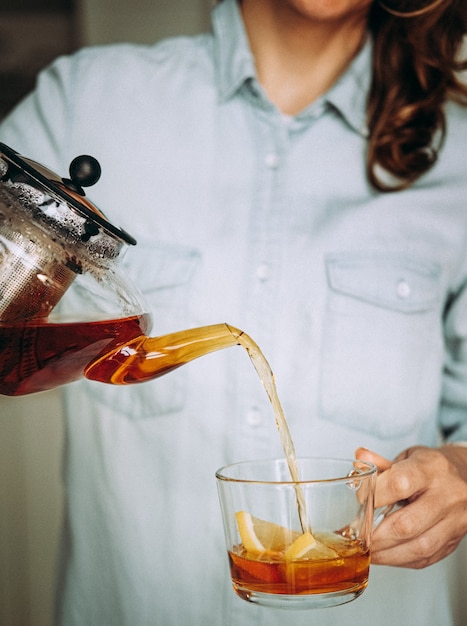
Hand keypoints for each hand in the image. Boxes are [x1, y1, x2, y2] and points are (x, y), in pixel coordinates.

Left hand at [355, 445, 466, 568]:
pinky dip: (402, 558)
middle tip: (359, 536)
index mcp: (431, 468)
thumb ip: (382, 464)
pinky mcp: (454, 540)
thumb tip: (359, 461)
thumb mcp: (408, 456)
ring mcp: (455, 520)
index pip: (399, 484)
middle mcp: (447, 495)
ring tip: (369, 550)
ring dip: (388, 553)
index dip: (374, 496)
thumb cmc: (432, 467)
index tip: (361, 501)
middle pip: (407, 524)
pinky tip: (388, 554)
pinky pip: (426, 558)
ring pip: (419, 547)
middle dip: (377, 535)